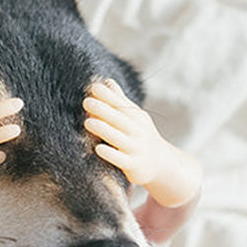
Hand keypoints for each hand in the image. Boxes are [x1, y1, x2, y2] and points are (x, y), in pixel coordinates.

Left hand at [83, 79, 201, 207]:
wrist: (160, 163)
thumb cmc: (140, 136)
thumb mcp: (134, 118)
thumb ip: (119, 101)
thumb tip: (107, 81)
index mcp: (136, 117)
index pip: (121, 104)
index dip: (108, 96)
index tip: (94, 87)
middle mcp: (138, 131)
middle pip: (119, 119)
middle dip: (103, 109)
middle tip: (86, 102)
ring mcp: (136, 149)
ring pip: (118, 138)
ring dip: (104, 129)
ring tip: (88, 122)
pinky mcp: (133, 166)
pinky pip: (120, 160)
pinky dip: (110, 154)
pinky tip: (98, 148)